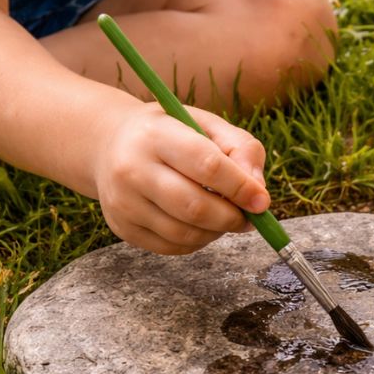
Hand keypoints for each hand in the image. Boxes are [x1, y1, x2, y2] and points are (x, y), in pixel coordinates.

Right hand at [92, 103, 269, 254]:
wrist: (111, 144)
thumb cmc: (173, 134)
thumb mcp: (208, 126)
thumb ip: (242, 150)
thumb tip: (258, 194)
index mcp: (155, 135)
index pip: (207, 166)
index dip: (241, 188)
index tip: (262, 202)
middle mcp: (131, 169)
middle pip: (195, 207)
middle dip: (232, 218)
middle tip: (249, 217)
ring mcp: (123, 202)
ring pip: (185, 233)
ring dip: (217, 232)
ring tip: (225, 217)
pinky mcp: (122, 227)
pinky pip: (173, 247)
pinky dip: (198, 241)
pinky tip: (201, 224)